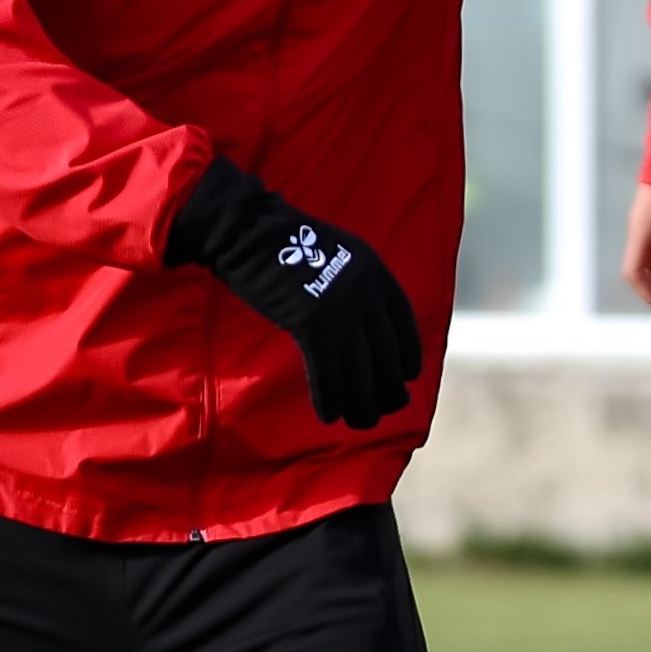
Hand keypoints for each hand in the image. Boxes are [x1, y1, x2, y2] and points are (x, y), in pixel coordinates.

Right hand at [168, 160, 423, 431]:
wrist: (243, 229)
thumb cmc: (276, 241)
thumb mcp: (330, 252)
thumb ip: (347, 283)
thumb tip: (352, 324)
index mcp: (373, 267)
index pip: (402, 319)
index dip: (408, 352)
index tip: (408, 375)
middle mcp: (365, 289)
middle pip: (385, 352)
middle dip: (388, 387)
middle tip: (387, 409)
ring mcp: (341, 307)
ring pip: (360, 369)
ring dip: (362, 403)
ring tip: (361, 422)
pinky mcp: (312, 324)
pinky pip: (327, 373)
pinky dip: (330, 399)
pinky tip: (329, 416)